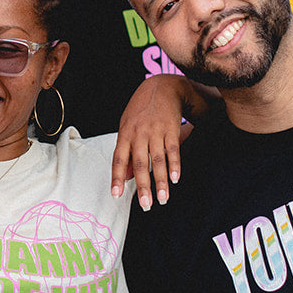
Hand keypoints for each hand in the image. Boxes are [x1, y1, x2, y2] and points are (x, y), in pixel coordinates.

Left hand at [112, 76, 195, 209]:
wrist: (161, 87)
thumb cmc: (141, 110)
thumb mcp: (127, 126)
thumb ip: (126, 151)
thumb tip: (126, 176)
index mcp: (125, 134)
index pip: (119, 159)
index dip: (117, 177)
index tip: (116, 195)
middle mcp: (139, 134)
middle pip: (140, 163)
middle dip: (143, 186)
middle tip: (146, 205)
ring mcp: (155, 131)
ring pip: (158, 160)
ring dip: (161, 182)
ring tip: (163, 199)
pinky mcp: (171, 129)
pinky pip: (173, 150)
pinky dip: (175, 165)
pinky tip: (175, 179)